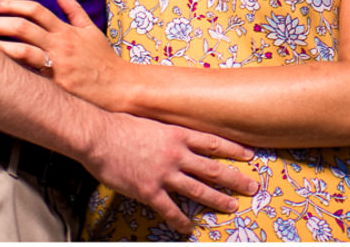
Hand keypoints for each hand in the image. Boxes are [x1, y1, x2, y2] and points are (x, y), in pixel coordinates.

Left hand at [0, 0, 122, 110]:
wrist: (119, 85)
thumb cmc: (102, 59)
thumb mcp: (90, 30)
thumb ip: (73, 9)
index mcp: (66, 30)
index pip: (35, 10)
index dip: (12, 5)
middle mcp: (60, 44)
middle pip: (22, 27)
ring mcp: (57, 63)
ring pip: (21, 50)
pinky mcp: (55, 83)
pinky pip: (28, 74)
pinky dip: (10, 70)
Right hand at [78, 112, 255, 232]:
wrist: (97, 136)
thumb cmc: (119, 126)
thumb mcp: (151, 122)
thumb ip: (167, 132)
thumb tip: (173, 136)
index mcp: (178, 135)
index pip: (213, 144)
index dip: (233, 150)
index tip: (249, 155)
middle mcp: (176, 155)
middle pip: (213, 169)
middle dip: (235, 179)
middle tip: (252, 187)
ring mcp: (164, 174)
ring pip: (198, 190)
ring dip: (217, 199)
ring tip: (232, 206)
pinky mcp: (148, 190)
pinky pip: (169, 209)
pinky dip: (181, 220)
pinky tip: (189, 227)